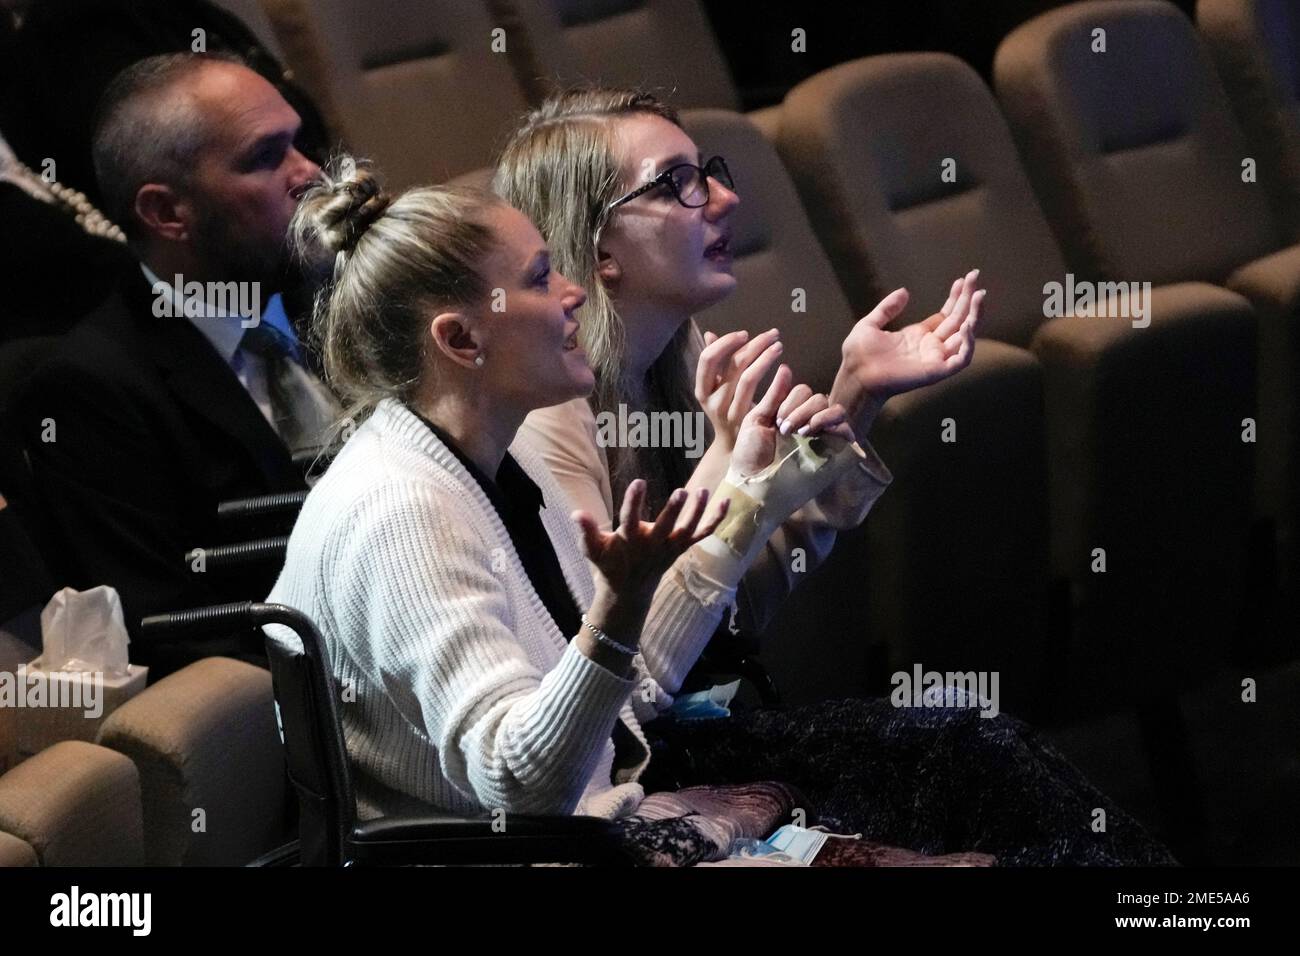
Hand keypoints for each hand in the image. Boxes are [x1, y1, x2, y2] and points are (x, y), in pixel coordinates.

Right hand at [573, 479, 728, 606]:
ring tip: (703, 491)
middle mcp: (652, 545)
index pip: (630, 520)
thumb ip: (586, 532)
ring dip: (698, 513)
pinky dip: (716, 520)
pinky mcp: (682, 547)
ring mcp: (670, 548)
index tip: (639, 482)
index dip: (634, 502)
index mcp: (629, 542)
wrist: (628, 592)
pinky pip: (702, 534)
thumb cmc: (609, 564)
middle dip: (674, 511)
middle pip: (666, 527)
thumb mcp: (593, 550)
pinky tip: (726, 500)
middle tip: (681, 491)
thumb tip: (577, 513)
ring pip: (688, 531)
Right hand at [694, 328, 783, 450]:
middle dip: (754, 345)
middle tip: (772, 334)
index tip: (744, 334)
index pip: (708, 358)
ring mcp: (730, 412)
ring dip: (765, 358)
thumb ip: (713, 363)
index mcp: (702, 389)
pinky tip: (785, 369)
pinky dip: (775, 380)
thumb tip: (709, 334)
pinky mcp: (748, 421)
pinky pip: (764, 397)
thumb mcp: (714, 388)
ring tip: (778, 346)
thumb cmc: (724, 410)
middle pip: (732, 365)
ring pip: (748, 378)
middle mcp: (713, 401)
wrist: (731, 447)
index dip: (725, 342)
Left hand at [732, 364, 854, 478]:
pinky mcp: (835, 449)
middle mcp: (807, 423)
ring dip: (814, 413)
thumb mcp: (756, 420)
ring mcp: (822, 436)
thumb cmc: (751, 456)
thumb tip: (786, 366)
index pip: (802, 391)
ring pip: (832, 407)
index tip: (777, 420)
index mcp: (789, 414)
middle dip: (800, 408)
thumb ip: (773, 396)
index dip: (790, 399)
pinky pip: (845, 425)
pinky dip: (830, 421)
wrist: (754, 485)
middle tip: (785, 428)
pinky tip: (812, 432)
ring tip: (799, 431)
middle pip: (817, 397)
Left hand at [834, 269, 984, 423]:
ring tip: (979, 296)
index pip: (946, 314)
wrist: (855, 375)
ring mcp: (935, 358)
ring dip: (976, 316)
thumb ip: (887, 308)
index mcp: (918, 335)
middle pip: (959, 320)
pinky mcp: (936, 371)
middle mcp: (930, 346)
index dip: (956, 297)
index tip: (963, 279)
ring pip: (966, 337)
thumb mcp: (870, 324)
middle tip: (975, 276)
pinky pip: (961, 359)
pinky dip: (968, 344)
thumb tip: (904, 291)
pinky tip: (967, 325)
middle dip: (969, 299)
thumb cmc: (859, 355)